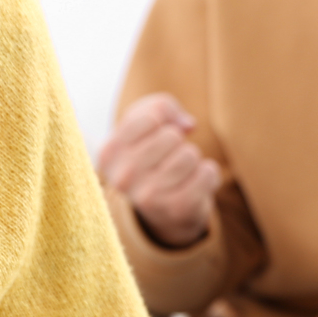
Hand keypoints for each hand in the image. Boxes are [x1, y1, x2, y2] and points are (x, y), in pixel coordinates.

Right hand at [98, 93, 221, 247]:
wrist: (160, 205)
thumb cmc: (150, 151)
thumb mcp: (144, 121)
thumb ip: (161, 107)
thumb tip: (187, 125)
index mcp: (109, 153)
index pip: (151, 117)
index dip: (161, 121)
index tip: (153, 136)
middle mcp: (123, 178)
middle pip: (172, 136)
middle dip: (177, 142)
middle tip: (167, 157)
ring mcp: (148, 197)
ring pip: (190, 155)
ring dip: (191, 158)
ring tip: (179, 171)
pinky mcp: (176, 209)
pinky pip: (208, 174)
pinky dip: (208, 174)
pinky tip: (193, 182)